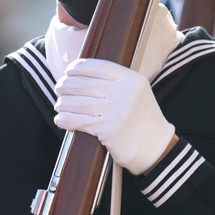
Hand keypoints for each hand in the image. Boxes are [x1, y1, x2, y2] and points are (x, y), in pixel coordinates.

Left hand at [54, 58, 174, 174]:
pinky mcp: (109, 130)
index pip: (97, 66)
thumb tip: (80, 75)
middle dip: (65, 85)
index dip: (77, 68)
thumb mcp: (137, 92)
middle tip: (59, 88)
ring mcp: (117, 111)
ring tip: (59, 105)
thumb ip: (116, 82)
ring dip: (63, 104)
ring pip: (78, 103)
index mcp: (132, 79)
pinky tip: (60, 120)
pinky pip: (78, 121)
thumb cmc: (141, 119)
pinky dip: (65, 120)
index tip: (68, 72)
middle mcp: (125, 92)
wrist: (156, 147)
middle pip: (84, 84)